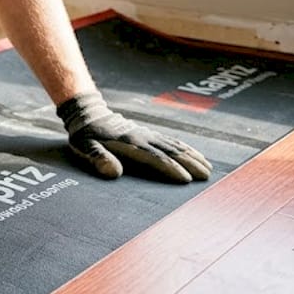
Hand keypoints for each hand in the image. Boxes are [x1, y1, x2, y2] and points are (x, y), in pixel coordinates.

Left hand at [57, 91, 211, 182]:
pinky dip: (186, 148)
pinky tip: (195, 155)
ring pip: (174, 146)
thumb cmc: (85, 136)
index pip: (154, 158)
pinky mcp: (149, 134)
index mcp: (130, 144)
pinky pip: (171, 141)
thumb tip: (112, 172)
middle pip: (170, 151)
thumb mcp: (85, 147)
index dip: (170, 168)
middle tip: (206, 177)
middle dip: (190, 164)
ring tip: (208, 169)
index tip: (186, 179)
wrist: (88, 114)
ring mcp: (147, 135)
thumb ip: (98, 158)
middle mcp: (143, 138)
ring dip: (192, 157)